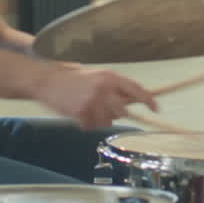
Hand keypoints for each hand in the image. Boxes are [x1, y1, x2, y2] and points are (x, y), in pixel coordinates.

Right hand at [34, 65, 158, 129]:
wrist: (47, 80)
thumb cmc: (72, 79)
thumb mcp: (96, 77)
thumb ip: (114, 88)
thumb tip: (134, 100)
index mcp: (109, 76)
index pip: (136, 89)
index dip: (148, 100)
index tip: (156, 108)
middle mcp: (103, 88)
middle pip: (123, 111)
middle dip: (117, 114)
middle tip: (107, 110)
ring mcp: (92, 101)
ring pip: (107, 122)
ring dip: (99, 119)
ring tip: (86, 108)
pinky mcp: (81, 112)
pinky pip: (92, 126)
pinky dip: (86, 123)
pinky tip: (78, 112)